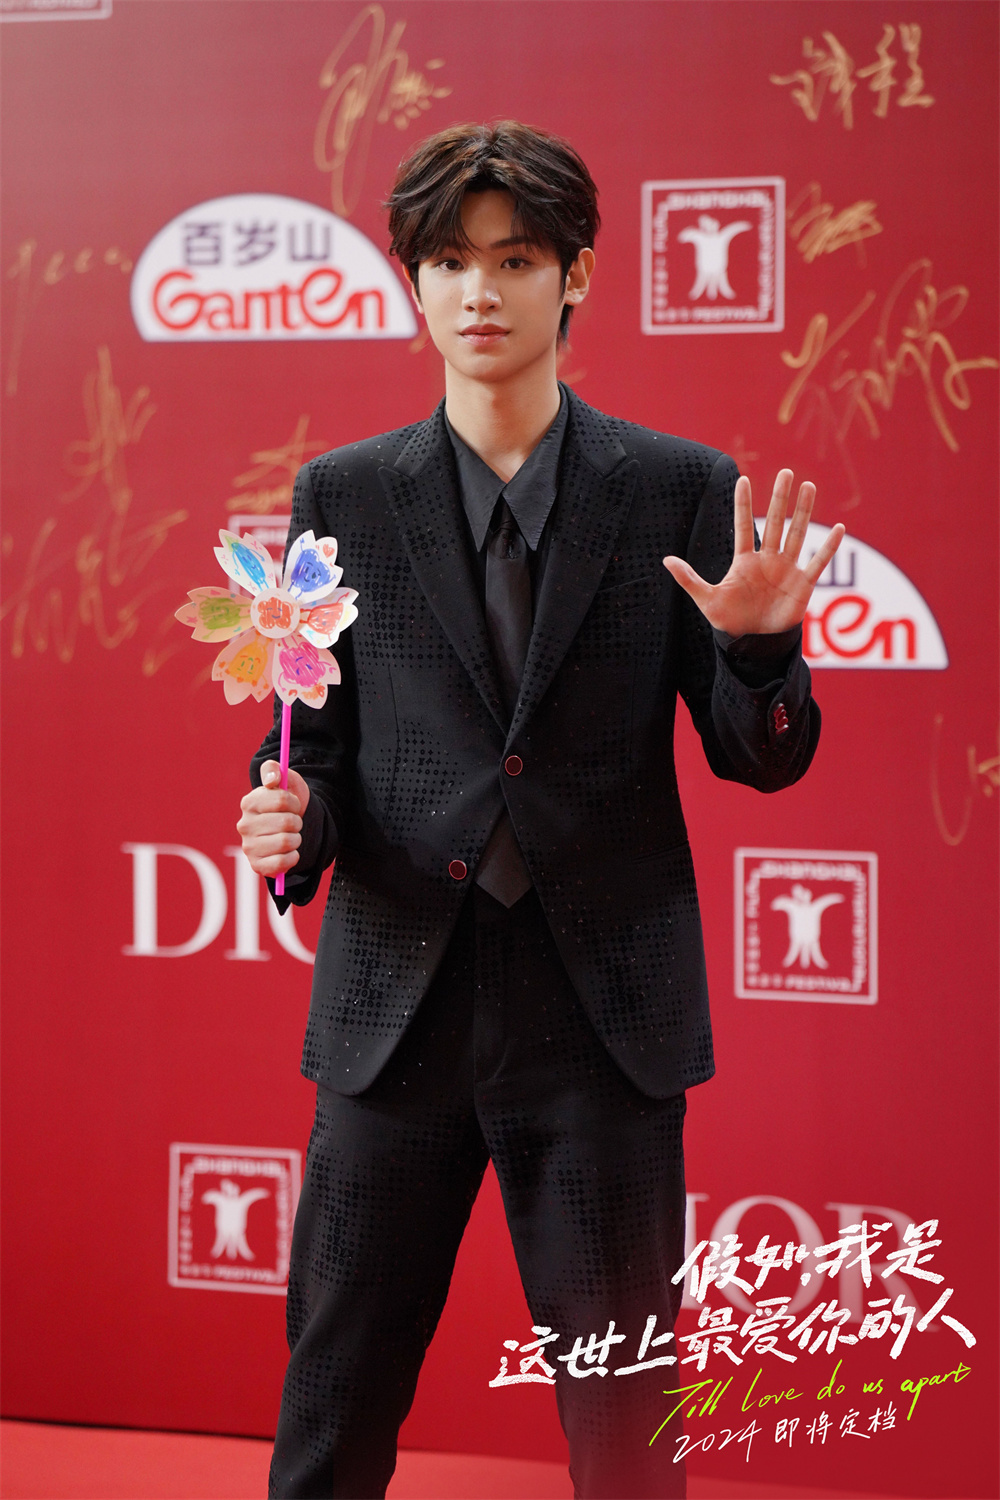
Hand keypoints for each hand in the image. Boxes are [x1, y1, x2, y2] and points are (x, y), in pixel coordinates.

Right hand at [237, 762, 310, 877]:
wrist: (291, 830)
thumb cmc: (287, 805)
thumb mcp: (286, 781)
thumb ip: (275, 770)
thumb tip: (273, 779)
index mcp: (249, 802)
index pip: (282, 799)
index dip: (294, 802)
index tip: (293, 805)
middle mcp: (244, 825)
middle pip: (287, 822)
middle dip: (297, 821)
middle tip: (292, 822)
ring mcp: (248, 847)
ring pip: (287, 842)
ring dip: (297, 839)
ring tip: (290, 836)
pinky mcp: (257, 866)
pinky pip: (283, 863)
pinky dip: (293, 857)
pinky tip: (288, 852)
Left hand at [662, 468, 844, 636]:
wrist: (754, 642)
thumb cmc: (730, 621)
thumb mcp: (707, 600)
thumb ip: (689, 579)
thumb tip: (666, 560)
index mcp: (744, 560)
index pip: (744, 525)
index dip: (743, 504)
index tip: (743, 479)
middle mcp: (767, 559)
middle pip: (776, 522)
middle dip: (780, 498)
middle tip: (786, 472)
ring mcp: (787, 569)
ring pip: (797, 534)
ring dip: (803, 511)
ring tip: (809, 486)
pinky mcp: (803, 584)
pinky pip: (818, 561)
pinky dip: (828, 546)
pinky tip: (838, 528)